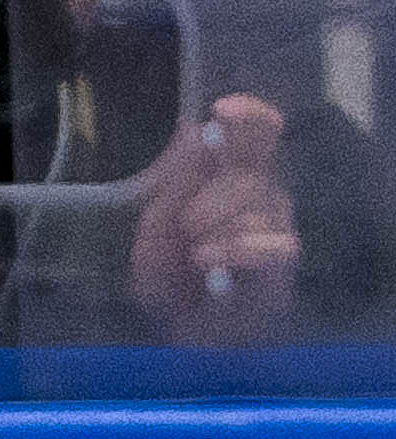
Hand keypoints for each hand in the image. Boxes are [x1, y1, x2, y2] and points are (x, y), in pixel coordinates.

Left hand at [131, 92, 302, 345]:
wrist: (181, 329)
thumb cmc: (171, 273)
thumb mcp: (155, 226)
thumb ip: (177, 180)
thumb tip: (194, 129)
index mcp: (233, 175)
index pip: (259, 131)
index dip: (248, 116)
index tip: (220, 109)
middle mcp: (263, 192)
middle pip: (250, 172)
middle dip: (204, 200)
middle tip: (183, 231)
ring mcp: (278, 224)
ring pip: (255, 208)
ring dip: (212, 232)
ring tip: (193, 259)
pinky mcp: (284, 260)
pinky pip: (269, 245)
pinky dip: (232, 251)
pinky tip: (205, 261)